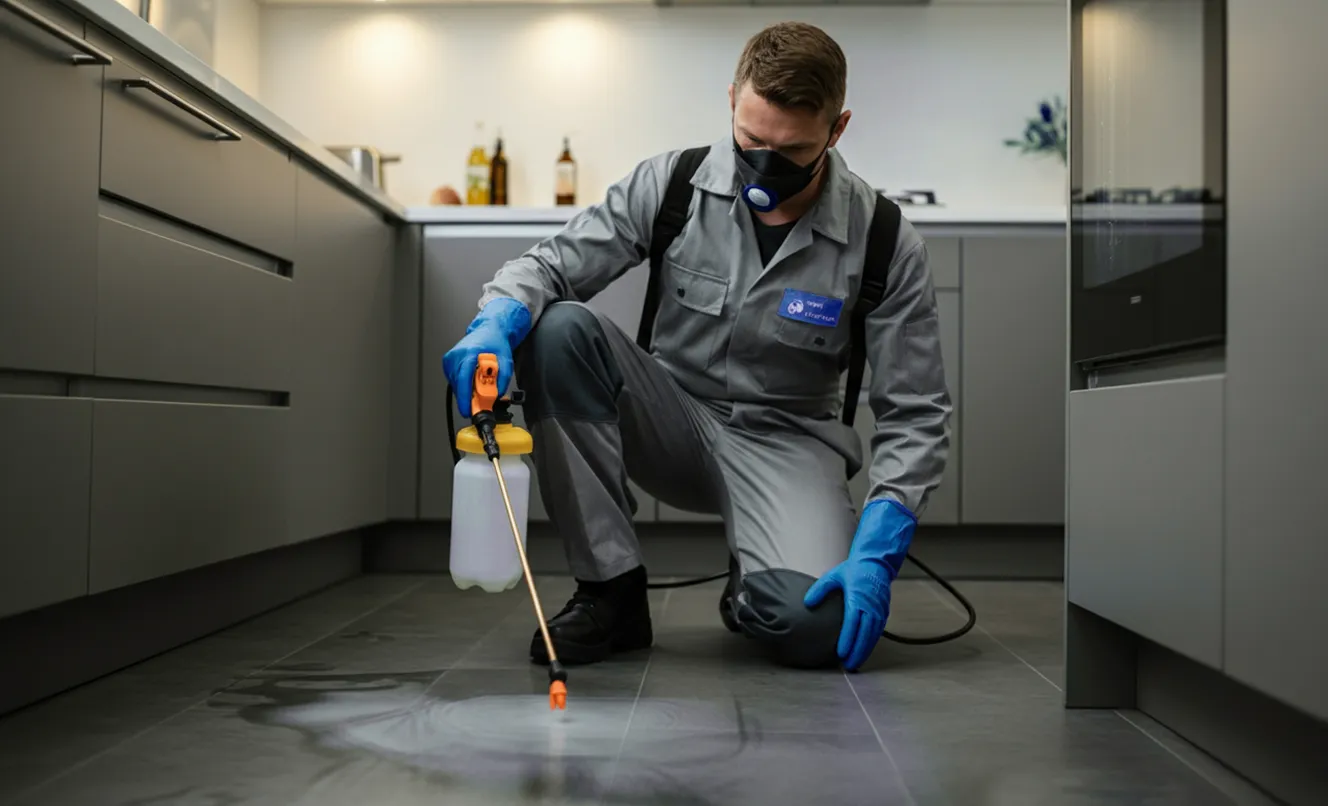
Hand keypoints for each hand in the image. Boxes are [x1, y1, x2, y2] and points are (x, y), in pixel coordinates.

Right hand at [442, 298, 531, 417]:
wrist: (488, 330)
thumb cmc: (495, 342)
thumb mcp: (506, 359)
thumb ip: (503, 377)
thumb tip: (497, 393)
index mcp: (470, 352)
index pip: (464, 378)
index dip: (465, 396)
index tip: (467, 409)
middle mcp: (457, 354)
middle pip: (459, 384)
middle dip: (468, 398)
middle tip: (479, 406)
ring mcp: (451, 358)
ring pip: (456, 384)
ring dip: (466, 392)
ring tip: (479, 390)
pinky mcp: (448, 362)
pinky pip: (454, 380)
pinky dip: (463, 385)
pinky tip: (472, 382)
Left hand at [804, 498, 916, 670]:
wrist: (876, 563)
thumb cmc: (853, 570)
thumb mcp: (834, 575)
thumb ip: (820, 589)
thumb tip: (807, 603)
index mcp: (857, 597)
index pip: (853, 623)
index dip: (848, 640)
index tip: (841, 653)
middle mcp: (871, 606)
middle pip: (865, 634)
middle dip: (857, 652)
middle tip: (848, 666)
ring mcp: (879, 610)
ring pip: (873, 636)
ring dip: (865, 651)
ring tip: (855, 663)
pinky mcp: (884, 612)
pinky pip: (878, 632)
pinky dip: (871, 643)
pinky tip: (864, 652)